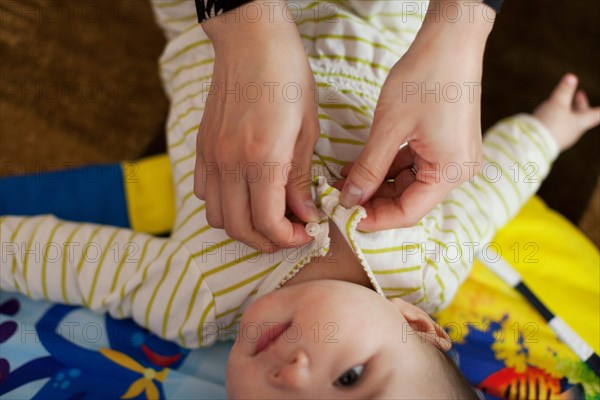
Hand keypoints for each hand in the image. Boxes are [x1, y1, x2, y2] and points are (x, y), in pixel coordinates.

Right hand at [195, 1, 319, 252]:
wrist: (251, 41)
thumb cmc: (286, 77)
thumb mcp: (306, 129)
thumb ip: (300, 178)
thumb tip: (305, 214)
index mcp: (263, 158)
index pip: (268, 223)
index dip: (288, 239)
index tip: (306, 233)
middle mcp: (230, 163)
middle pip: (239, 228)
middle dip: (266, 241)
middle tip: (289, 235)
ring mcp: (211, 156)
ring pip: (217, 216)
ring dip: (243, 226)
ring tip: (268, 217)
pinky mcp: (201, 148)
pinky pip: (203, 193)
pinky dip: (224, 205)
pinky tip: (245, 194)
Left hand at [339, 0, 493, 230]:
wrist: (450, 39)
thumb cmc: (425, 77)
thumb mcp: (389, 127)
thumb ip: (369, 169)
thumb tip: (349, 200)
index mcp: (452, 171)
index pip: (409, 212)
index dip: (374, 219)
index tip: (344, 217)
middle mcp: (458, 170)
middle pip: (409, 200)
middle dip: (372, 201)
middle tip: (338, 199)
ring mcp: (453, 157)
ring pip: (408, 184)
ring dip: (376, 184)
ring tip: (343, 183)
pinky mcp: (445, 145)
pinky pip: (413, 166)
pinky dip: (387, 168)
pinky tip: (360, 168)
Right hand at [533, 73, 599, 150]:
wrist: (533, 145)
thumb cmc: (549, 123)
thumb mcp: (557, 103)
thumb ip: (564, 91)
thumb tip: (572, 76)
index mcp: (580, 123)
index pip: (596, 114)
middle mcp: (574, 132)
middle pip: (582, 117)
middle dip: (579, 104)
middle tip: (579, 94)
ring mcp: (563, 139)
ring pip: (569, 123)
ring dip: (567, 113)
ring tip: (561, 104)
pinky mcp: (550, 143)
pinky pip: (558, 129)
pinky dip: (557, 121)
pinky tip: (548, 118)